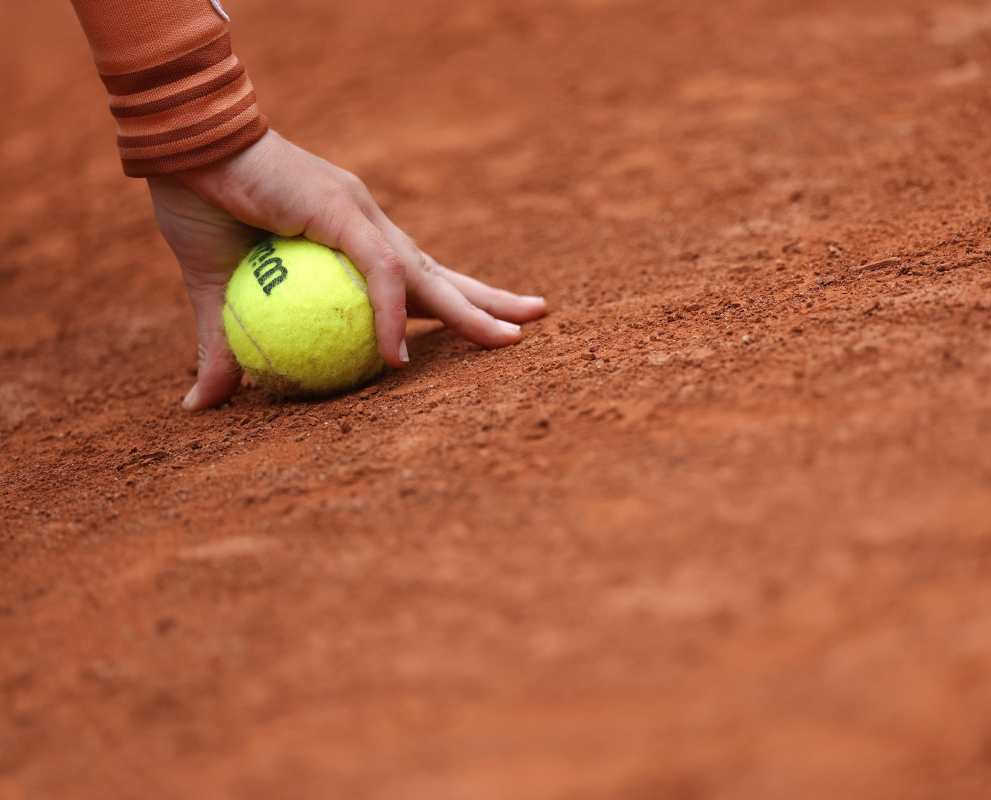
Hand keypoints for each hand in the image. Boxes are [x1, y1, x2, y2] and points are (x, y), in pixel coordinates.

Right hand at [148, 131, 546, 410]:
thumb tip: (203, 405)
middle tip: (535, 318)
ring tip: (513, 336)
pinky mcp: (342, 209)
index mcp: (348, 240)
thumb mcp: (213, 295)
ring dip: (469, 308)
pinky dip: (390, 314)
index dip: (448, 303)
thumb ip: (223, 347)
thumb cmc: (197, 208)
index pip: (411, 279)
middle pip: (438, 274)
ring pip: (424, 273)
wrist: (176, 151)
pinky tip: (398, 356)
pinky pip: (378, 271)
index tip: (483, 328)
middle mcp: (366, 225)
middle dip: (487, 300)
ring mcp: (359, 214)